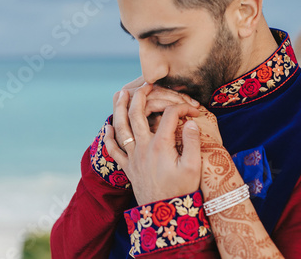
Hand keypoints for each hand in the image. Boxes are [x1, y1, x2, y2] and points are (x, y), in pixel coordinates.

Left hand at [105, 84, 201, 204]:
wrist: (165, 215)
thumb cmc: (182, 191)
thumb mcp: (194, 167)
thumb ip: (193, 142)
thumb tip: (190, 122)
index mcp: (161, 145)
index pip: (169, 115)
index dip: (181, 108)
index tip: (192, 110)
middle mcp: (143, 147)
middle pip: (137, 114)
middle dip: (141, 96)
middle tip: (146, 85)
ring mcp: (132, 157)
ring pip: (121, 127)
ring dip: (119, 108)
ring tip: (121, 94)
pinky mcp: (128, 168)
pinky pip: (113, 150)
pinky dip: (108, 137)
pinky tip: (107, 127)